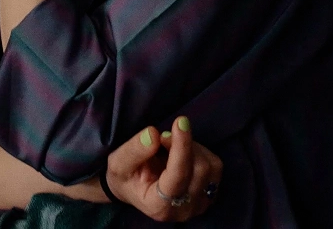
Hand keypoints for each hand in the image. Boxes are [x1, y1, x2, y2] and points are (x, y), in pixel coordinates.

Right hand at [105, 116, 221, 222]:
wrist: (132, 188)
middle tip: (163, 138)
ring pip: (210, 166)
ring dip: (192, 146)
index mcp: (158, 206)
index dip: (181, 147)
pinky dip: (200, 151)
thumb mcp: (118, 162)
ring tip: (170, 145)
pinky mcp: (209, 195)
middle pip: (200, 170)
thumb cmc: (124, 176)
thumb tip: (154, 135)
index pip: (178, 177)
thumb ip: (134, 150)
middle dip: (183, 144)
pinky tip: (183, 152)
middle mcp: (183, 210)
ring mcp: (200, 205)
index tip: (180, 122)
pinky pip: (215, 166)